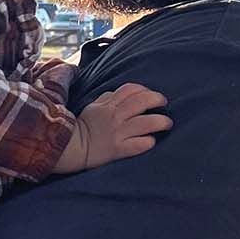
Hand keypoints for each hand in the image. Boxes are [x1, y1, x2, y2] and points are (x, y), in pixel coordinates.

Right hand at [57, 83, 171, 172]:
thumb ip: (108, 98)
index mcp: (108, 105)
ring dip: (160, 121)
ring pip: (146, 122)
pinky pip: (139, 144)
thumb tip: (121, 93)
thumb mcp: (93, 107)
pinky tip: (152, 141)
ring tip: (167, 123)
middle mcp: (114, 116)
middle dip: (157, 99)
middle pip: (141, 101)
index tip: (151, 94)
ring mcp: (117, 133)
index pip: (130, 89)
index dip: (144, 89)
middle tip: (164, 103)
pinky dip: (148, 141)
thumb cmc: (84, 127)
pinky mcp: (118, 149)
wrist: (72, 149)